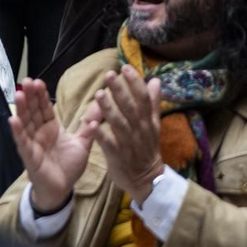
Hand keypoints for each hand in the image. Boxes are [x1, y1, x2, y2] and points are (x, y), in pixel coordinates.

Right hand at [9, 79, 98, 213]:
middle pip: (33, 111)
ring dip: (22, 109)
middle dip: (30, 96)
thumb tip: (102, 107)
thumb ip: (89, 125)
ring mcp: (32, 143)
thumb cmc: (69, 166)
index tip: (39, 81)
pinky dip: (18, 131)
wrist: (62, 189)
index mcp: (51, 127)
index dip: (41, 96)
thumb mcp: (82, 143)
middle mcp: (39, 133)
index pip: (45, 108)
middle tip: (27, 80)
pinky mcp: (29, 156)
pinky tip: (13, 119)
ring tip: (19, 94)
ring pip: (26, 123)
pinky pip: (22, 142)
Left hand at [89, 66, 164, 204]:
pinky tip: (91, 124)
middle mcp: (139, 129)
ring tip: (99, 94)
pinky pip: (108, 144)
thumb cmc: (147, 148)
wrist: (147, 179)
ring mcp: (128, 143)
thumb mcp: (154, 124)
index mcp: (147, 121)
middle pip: (130, 107)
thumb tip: (156, 80)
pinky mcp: (117, 156)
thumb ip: (152, 102)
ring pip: (119, 123)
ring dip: (109, 109)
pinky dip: (101, 134)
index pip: (143, 98)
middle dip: (120, 90)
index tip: (125, 68)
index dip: (135, 82)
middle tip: (109, 74)